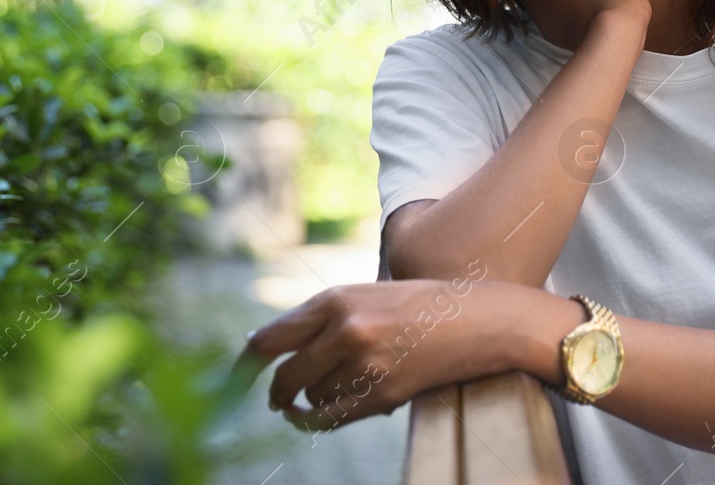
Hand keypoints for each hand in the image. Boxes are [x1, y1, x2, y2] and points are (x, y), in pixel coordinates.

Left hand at [234, 279, 518, 431]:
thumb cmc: (420, 304)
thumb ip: (322, 317)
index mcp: (335, 299)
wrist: (479, 320)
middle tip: (276, 399)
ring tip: (336, 386)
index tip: (235, 378)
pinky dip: (323, 420)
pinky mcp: (383, 394)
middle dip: (276, 392)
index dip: (245, 364)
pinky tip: (322, 414)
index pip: (270, 339)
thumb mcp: (366, 295)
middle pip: (285, 376)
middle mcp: (344, 330)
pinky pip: (335, 418)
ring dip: (314, 399)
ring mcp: (364, 365)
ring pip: (313, 397)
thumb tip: (266, 347)